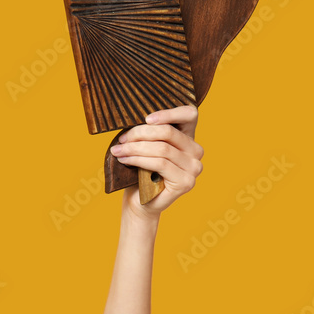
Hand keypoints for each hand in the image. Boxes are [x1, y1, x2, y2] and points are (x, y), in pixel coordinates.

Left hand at [110, 105, 202, 220]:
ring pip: (161, 148)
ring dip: (134, 148)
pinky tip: (125, 159)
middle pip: (168, 132)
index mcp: (188, 137)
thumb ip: (147, 132)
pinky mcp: (186, 182)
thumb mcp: (144, 145)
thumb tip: (133, 118)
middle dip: (140, 133)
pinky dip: (138, 159)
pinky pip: (160, 163)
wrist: (140, 200)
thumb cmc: (140, 169)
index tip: (146, 118)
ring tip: (118, 150)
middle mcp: (196, 151)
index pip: (189, 114)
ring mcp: (194, 168)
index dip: (169, 112)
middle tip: (121, 139)